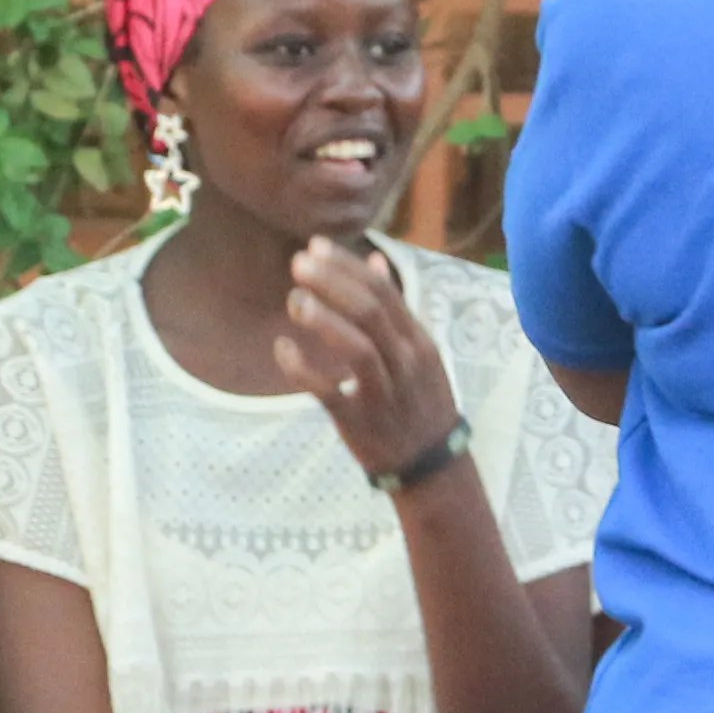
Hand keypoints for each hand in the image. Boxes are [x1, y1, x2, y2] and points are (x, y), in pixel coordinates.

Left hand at [273, 236, 469, 485]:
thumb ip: (394, 308)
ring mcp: (385, 393)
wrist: (431, 465)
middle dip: (332, 282)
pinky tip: (282, 348)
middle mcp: (405, 362)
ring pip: (357, 348)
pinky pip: (330, 391)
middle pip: (370, 312)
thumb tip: (376, 261)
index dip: (347, 266)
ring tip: (294, 301)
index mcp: (418, 341)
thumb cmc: (417, 401)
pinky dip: (303, 369)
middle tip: (298, 264)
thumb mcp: (418, 351)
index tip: (315, 247)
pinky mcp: (360, 421)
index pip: (384, 292)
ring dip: (323, 320)